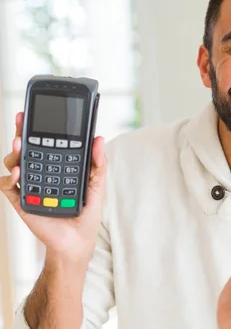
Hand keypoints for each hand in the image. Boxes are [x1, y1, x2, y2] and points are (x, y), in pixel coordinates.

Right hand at [1, 112, 107, 263]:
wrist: (77, 242)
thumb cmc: (86, 214)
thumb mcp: (97, 185)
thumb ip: (98, 163)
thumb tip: (98, 139)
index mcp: (58, 166)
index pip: (47, 143)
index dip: (41, 127)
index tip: (39, 112)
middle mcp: (41, 173)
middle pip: (26, 148)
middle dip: (22, 132)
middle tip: (23, 120)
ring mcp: (29, 186)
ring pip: (14, 163)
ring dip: (15, 152)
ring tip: (21, 145)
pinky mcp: (21, 201)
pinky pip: (7, 186)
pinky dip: (9, 178)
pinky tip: (18, 173)